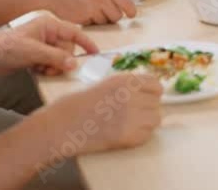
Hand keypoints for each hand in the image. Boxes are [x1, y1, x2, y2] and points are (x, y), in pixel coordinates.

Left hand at [0, 14, 98, 76]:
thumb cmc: (7, 48)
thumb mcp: (34, 52)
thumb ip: (56, 57)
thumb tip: (74, 64)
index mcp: (49, 24)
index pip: (74, 32)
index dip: (86, 43)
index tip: (96, 53)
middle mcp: (48, 32)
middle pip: (68, 48)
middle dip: (61, 61)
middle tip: (50, 69)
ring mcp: (43, 43)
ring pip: (60, 57)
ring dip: (53, 66)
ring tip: (40, 69)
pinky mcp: (37, 54)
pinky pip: (51, 62)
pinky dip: (46, 68)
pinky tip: (35, 70)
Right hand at [25, 0, 137, 24]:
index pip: (128, 4)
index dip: (130, 11)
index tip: (130, 14)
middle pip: (117, 16)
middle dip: (112, 15)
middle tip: (103, 9)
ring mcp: (92, 9)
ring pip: (105, 22)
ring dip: (101, 19)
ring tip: (89, 8)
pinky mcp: (83, 19)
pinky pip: (93, 25)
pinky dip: (90, 21)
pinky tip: (81, 12)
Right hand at [43, 73, 162, 153]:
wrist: (60, 126)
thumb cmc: (78, 104)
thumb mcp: (105, 85)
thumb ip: (127, 87)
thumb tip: (147, 93)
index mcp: (125, 81)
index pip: (156, 85)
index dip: (152, 93)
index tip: (146, 98)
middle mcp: (132, 96)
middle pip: (157, 103)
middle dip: (147, 108)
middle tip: (133, 114)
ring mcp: (132, 117)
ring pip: (156, 119)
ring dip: (146, 122)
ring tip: (130, 124)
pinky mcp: (128, 136)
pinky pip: (147, 135)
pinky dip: (140, 136)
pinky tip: (124, 134)